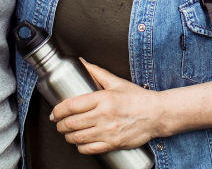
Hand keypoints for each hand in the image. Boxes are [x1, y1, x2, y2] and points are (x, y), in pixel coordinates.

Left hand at [51, 59, 167, 154]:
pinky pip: (89, 149)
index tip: (55, 112)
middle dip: (59, 125)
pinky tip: (80, 142)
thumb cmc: (138, 98)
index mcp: (103, 98)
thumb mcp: (117, 82)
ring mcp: (108, 131)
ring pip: (77, 137)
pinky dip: (80, 147)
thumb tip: (82, 62)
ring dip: (67, 136)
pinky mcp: (113, 143)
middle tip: (58, 123)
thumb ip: (97, 72)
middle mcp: (104, 115)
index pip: (71, 105)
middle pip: (71, 123)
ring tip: (67, 133)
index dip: (58, 110)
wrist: (157, 115)